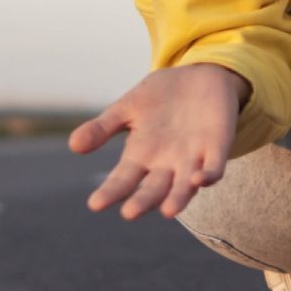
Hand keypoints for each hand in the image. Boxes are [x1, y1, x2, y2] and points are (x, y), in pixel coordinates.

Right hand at [68, 63, 249, 220]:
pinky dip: (208, 175)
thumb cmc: (160, 97)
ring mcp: (192, 158)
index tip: (95, 204)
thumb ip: (103, 127)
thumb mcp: (127, 107)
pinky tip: (200, 179)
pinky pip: (214, 167)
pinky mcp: (217, 147)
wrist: (200, 76)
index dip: (110, 192)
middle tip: (129, 213)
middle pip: (153, 189)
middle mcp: (165, 164)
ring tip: (168, 211)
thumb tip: (74, 145)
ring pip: (184, 187)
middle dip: (143, 201)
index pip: (122, 180)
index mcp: (141, 156)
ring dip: (177, 198)